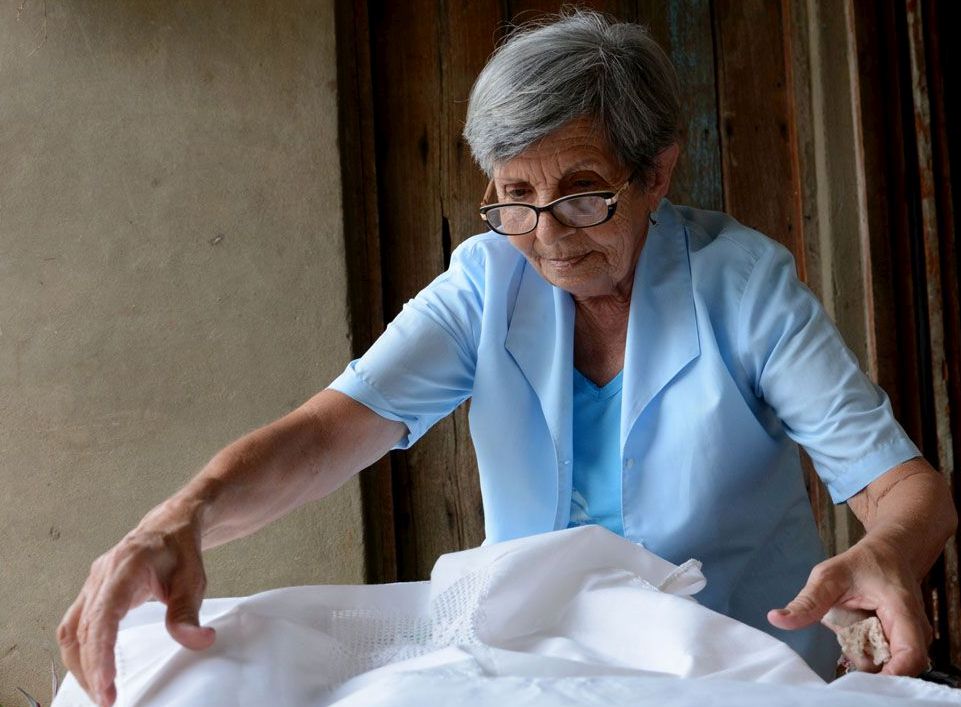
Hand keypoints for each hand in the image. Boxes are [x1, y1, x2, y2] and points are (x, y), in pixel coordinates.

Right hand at [57, 504, 215, 705]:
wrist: (169, 527)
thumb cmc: (180, 551)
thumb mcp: (192, 580)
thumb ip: (188, 612)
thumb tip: (199, 641)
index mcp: (125, 568)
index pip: (105, 616)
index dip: (101, 652)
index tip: (106, 683)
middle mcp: (101, 576)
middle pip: (82, 629)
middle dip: (90, 668)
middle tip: (107, 699)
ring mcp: (92, 584)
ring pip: (71, 631)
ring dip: (80, 664)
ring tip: (99, 690)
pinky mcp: (91, 593)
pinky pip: (74, 626)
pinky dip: (79, 652)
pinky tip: (91, 670)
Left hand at [766, 537, 931, 675]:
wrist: (889, 553)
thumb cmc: (861, 563)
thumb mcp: (828, 577)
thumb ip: (807, 602)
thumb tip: (775, 619)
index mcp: (902, 611)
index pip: (910, 657)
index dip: (889, 675)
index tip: (859, 679)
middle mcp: (916, 630)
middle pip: (897, 666)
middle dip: (868, 663)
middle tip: (842, 638)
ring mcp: (913, 637)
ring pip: (888, 663)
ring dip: (864, 653)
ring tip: (848, 623)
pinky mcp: (905, 641)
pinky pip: (885, 656)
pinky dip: (866, 649)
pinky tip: (855, 629)